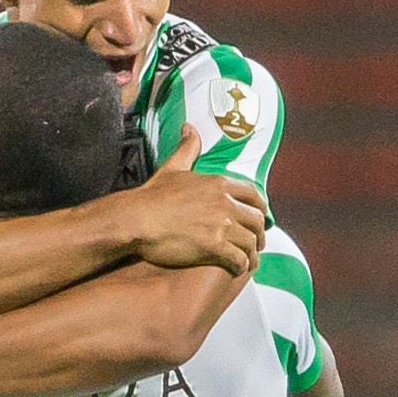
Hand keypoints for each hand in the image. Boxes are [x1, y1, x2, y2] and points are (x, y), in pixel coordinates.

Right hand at [119, 127, 264, 276]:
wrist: (136, 220)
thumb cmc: (151, 196)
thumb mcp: (172, 167)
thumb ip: (187, 148)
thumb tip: (189, 127)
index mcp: (219, 184)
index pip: (254, 196)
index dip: (261, 209)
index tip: (260, 220)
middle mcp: (225, 203)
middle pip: (257, 221)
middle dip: (260, 235)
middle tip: (256, 245)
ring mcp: (221, 225)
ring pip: (251, 243)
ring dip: (252, 255)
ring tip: (249, 262)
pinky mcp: (213, 247)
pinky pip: (239, 259)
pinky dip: (241, 266)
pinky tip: (237, 269)